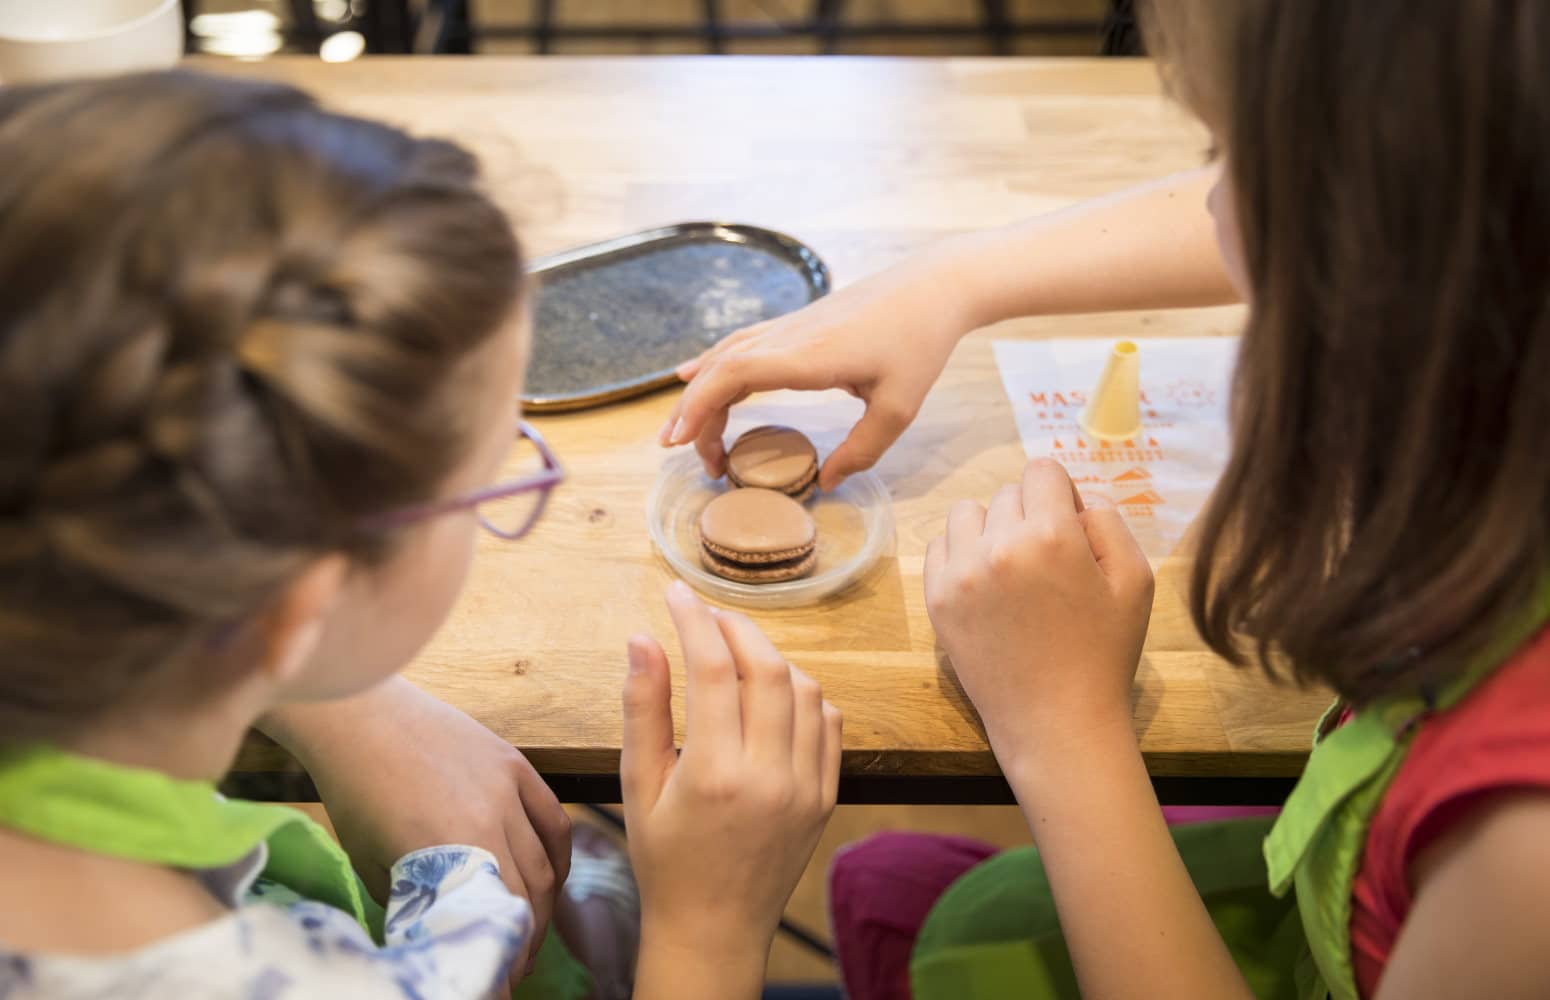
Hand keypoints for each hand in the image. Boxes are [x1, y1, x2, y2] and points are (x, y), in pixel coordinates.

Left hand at [258, 678, 570, 974]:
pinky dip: (560, 855)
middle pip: (530, 895)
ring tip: (529, 929)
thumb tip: (440, 935)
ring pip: (546, 861)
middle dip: (526, 939)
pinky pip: (553, 819)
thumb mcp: (376, 864)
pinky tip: (553, 879)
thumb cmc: (355, 794)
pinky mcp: (514, 763)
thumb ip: (417, 901)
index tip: (500, 982)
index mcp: (453, 850)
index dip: (506, 958)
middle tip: (513, 964)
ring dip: (543, 904)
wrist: (359, 717)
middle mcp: (490, 818)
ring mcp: (508, 787)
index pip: (500, 920)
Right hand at [622, 582, 840, 994]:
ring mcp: (806, 787)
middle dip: (736, 628)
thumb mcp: (638, 786)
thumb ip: (641, 709)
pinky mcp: (826, 796)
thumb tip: (641, 639)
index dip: (694, 621)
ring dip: (772, 658)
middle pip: (767, 669)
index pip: (713, 671)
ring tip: (736, 652)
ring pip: (805, 690)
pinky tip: (773, 691)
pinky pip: (829, 723)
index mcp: (714, 775)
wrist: (714, 929)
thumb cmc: (665, 860)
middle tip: (708, 614)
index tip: (676, 592)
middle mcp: (769, 777)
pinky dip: (804, 694)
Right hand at [660, 247, 976, 490]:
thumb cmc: (920, 342)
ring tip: (682, 429)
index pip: (733, 376)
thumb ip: (861, 450)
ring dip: (699, 390)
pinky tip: (694, 375)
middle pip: (719, 370)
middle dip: (692, 411)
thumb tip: (827, 482)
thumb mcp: (898, 408)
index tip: (683, 443)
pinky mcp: (797, 323)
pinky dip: (714, 365)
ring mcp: (789, 326)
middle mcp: (788, 337)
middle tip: (686, 456)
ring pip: (726, 356)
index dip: (700, 407)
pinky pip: (742, 345)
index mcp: (806, 356)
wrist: (934, 286)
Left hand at [924, 459, 1153, 772]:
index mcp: (1051, 536)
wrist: (1057, 722)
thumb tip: (1074, 500)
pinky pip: (940, 546)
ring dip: (991, 529)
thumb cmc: (1105, 653)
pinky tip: (987, 585)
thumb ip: (1108, 521)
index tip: (1069, 530)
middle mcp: (999, 546)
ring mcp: (961, 574)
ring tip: (1012, 569)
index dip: (1061, 495)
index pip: (1043, 471)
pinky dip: (962, 554)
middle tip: (1048, 563)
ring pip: (968, 514)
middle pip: (1008, 494)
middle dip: (1030, 516)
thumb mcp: (1135, 580)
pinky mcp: (937, 600)